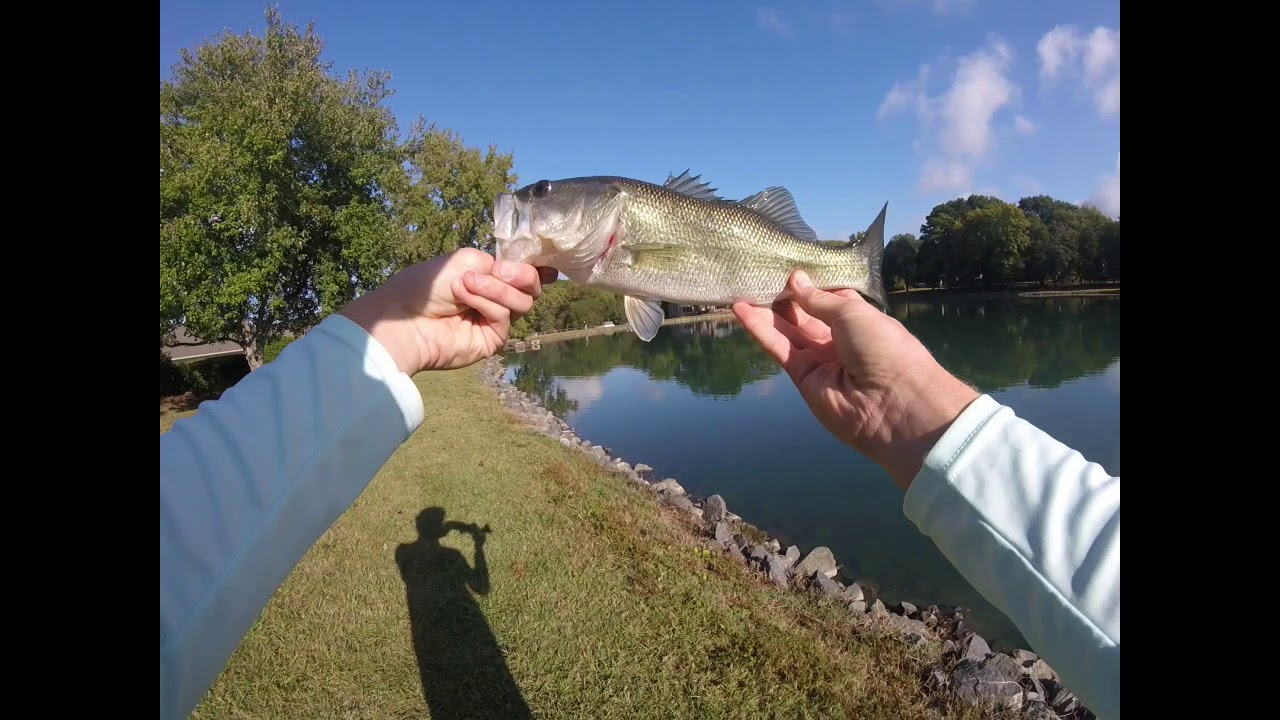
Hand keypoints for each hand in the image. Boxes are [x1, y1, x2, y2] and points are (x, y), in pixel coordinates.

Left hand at [339, 248, 555, 374]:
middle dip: (520, 275)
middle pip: (531, 289)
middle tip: (499, 270)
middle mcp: (495, 299)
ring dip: (495, 288)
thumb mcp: (466, 260)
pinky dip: (486, 302)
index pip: (524, 274)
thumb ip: (500, 265)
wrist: (406, 316)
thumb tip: (525, 278)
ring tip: (465, 284)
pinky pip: (504, 317)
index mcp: (489, 278)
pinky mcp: (492, 340)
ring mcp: (494, 321)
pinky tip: (464, 296)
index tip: (536, 262)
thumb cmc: (427, 285)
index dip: (533, 269)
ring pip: (522, 302)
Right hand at [732, 271, 978, 489]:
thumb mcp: (853, 312)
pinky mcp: (802, 377)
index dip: (809, 285)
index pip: (829, 299)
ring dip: (766, 311)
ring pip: (788, 331)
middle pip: (805, 315)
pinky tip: (742, 311)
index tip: (787, 268)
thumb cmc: (884, 347)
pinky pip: (780, 349)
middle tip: (759, 275)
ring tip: (743, 288)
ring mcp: (820, 360)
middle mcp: (840, 340)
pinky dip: (761, 330)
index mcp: (861, 321)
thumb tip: (795, 279)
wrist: (893, 404)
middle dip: (784, 297)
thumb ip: (818, 299)